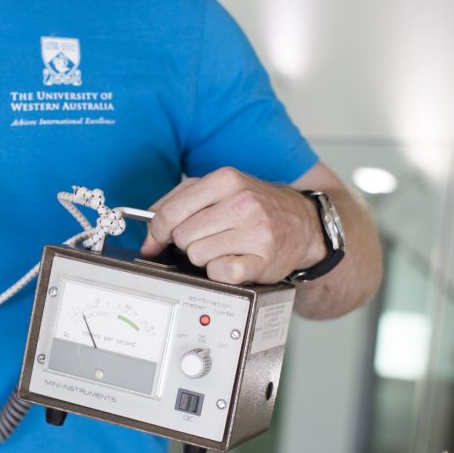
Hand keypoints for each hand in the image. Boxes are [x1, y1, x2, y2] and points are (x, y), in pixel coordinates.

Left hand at [140, 167, 326, 283]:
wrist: (304, 224)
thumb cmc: (256, 206)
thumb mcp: (220, 189)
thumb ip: (178, 203)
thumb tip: (149, 235)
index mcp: (226, 179)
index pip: (170, 213)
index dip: (156, 233)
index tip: (155, 242)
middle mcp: (242, 202)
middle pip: (181, 237)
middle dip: (187, 243)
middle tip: (207, 239)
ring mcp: (256, 231)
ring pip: (197, 256)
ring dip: (205, 258)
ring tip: (225, 248)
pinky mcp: (264, 259)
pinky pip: (221, 273)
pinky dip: (220, 272)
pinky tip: (233, 261)